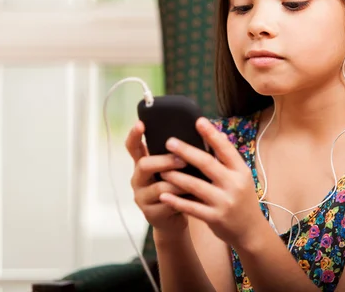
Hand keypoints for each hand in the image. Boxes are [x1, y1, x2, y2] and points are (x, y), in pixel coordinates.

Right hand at [126, 120, 188, 236]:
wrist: (174, 220)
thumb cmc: (177, 188)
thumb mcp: (175, 170)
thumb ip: (182, 154)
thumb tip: (211, 132)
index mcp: (143, 163)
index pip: (133, 147)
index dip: (135, 135)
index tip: (140, 123)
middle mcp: (138, 178)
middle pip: (144, 165)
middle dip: (165, 161)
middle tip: (183, 159)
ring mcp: (142, 196)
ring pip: (159, 187)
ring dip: (179, 182)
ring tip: (195, 180)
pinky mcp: (150, 213)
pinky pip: (167, 204)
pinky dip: (182, 199)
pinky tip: (194, 196)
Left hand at [158, 117, 264, 248]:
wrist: (250, 230)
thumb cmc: (241, 198)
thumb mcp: (240, 178)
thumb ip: (226, 161)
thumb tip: (214, 134)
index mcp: (240, 170)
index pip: (226, 148)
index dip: (212, 134)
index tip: (198, 121)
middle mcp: (234, 184)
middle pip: (207, 164)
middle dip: (187, 152)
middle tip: (169, 142)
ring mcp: (224, 202)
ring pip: (196, 186)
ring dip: (177, 177)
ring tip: (162, 169)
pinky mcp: (215, 218)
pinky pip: (192, 208)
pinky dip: (176, 201)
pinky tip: (163, 195)